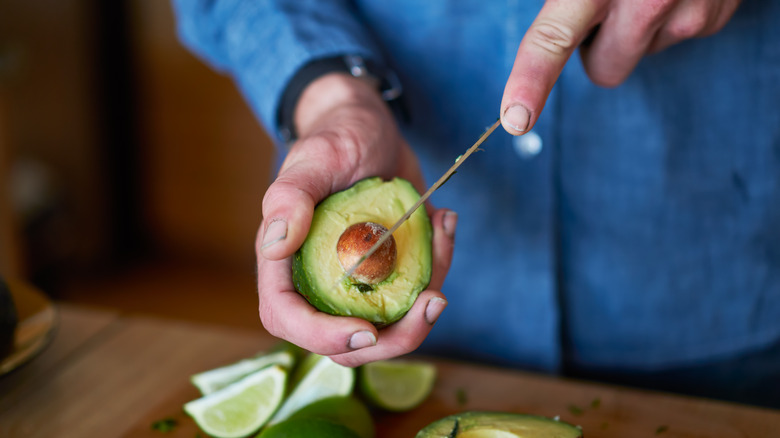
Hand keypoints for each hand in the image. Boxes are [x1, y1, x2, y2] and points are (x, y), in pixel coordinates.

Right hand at [255, 73, 455, 366]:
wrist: (371, 127)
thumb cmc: (337, 135)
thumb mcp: (317, 158)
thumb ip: (290, 196)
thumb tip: (273, 245)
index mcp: (284, 259)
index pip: (286, 316)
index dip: (321, 336)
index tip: (366, 330)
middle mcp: (317, 278)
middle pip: (343, 340)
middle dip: (394, 337)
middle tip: (435, 300)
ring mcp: (356, 280)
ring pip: (385, 326)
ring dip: (425, 304)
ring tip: (445, 236)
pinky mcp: (388, 273)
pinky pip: (412, 295)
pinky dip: (438, 268)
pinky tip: (445, 222)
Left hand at [500, 0, 740, 134]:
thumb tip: (547, 18)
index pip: (552, 38)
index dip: (530, 81)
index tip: (515, 118)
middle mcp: (645, 1)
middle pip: (604, 71)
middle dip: (599, 50)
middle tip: (605, 7)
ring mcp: (688, 12)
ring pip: (644, 55)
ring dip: (638, 29)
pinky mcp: (717, 16)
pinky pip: (677, 37)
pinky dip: (671, 16)